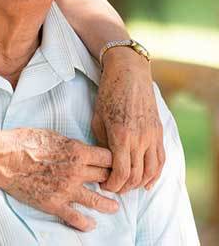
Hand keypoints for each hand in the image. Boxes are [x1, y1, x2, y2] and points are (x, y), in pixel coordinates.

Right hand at [0, 127, 117, 231]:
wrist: (5, 158)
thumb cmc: (25, 141)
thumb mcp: (53, 135)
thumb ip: (70, 145)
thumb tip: (79, 150)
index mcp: (76, 151)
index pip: (107, 157)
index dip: (112, 160)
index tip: (113, 163)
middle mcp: (76, 172)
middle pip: (105, 177)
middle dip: (112, 179)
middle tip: (115, 183)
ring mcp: (67, 190)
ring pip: (97, 201)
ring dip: (109, 204)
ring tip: (114, 207)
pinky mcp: (55, 204)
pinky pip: (76, 218)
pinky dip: (86, 223)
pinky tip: (91, 223)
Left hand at [92, 47, 164, 193]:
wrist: (129, 72)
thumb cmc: (109, 92)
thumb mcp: (97, 117)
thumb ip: (102, 142)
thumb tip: (104, 161)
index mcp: (121, 136)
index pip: (121, 173)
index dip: (112, 185)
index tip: (104, 185)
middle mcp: (139, 139)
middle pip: (135, 176)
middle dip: (123, 187)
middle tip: (113, 187)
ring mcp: (152, 136)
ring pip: (150, 172)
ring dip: (138, 183)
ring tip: (127, 185)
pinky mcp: (158, 132)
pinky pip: (160, 160)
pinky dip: (155, 174)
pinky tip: (146, 182)